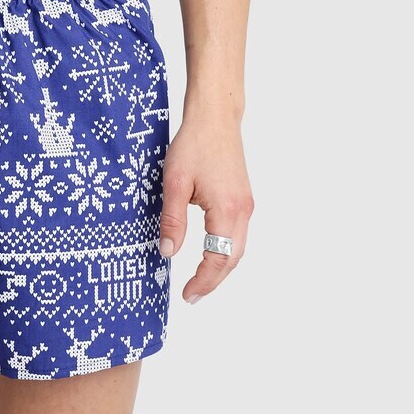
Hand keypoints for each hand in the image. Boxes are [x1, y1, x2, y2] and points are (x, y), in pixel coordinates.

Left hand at [157, 112, 253, 303]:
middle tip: (192, 295)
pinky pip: (236, 233)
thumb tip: (168, 252)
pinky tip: (210, 253)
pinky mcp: (243, 197)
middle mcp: (242, 211)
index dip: (203, 282)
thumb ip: (172, 220)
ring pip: (237, 248)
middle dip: (213, 280)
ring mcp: (246, 204)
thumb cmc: (194, 144)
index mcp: (227, 210)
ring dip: (221, 267)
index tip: (187, 295)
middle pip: (232, 259)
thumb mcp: (174, 182)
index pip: (218, 259)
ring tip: (199, 280)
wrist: (215, 118)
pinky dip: (225, 250)